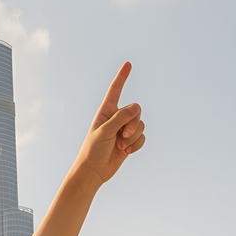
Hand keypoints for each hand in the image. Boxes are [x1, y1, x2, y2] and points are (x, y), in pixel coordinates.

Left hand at [74, 62, 144, 185]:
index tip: (128, 64)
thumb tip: (136, 108)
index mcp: (106, 111)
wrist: (94, 171)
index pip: (115, 90)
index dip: (122, 77)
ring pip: (141, 125)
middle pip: (136, 110)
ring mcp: (124, 130)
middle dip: (133, 123)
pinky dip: (137, 145)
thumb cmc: (93, 150)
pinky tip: (127, 152)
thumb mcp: (104, 132)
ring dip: (133, 137)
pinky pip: (142, 137)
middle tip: (122, 135)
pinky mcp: (130, 142)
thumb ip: (120, 118)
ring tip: (121, 146)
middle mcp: (116, 118)